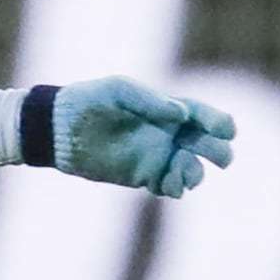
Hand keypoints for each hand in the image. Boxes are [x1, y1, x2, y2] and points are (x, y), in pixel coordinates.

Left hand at [49, 76, 235, 198]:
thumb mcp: (118, 91)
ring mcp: (157, 156)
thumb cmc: (88, 101)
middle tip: (217, 156)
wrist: (58, 130)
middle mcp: (168, 134)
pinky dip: (177, 188)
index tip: (221, 129)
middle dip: (218, 151)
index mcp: (168, 109)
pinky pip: (170, 186)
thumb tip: (182, 115)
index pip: (206, 117)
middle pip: (209, 145)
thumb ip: (150, 100)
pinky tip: (171, 186)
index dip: (220, 123)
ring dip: (197, 173)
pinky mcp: (143, 177)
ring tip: (185, 175)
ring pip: (193, 170)